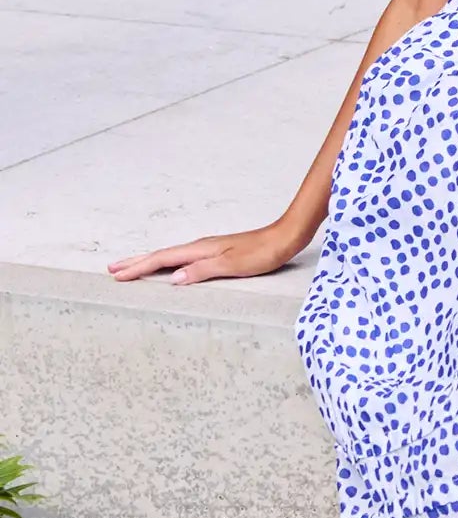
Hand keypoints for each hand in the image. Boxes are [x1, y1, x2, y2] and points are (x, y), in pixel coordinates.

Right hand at [107, 220, 305, 286]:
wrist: (284, 238)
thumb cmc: (262, 253)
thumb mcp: (232, 265)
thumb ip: (202, 271)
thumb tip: (173, 279)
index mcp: (200, 249)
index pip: (162, 260)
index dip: (139, 268)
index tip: (117, 275)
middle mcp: (200, 247)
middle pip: (161, 255)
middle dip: (136, 262)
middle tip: (113, 269)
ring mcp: (208, 248)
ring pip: (170, 256)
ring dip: (149, 262)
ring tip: (132, 267)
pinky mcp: (216, 252)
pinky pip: (183, 258)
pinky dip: (168, 263)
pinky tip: (169, 267)